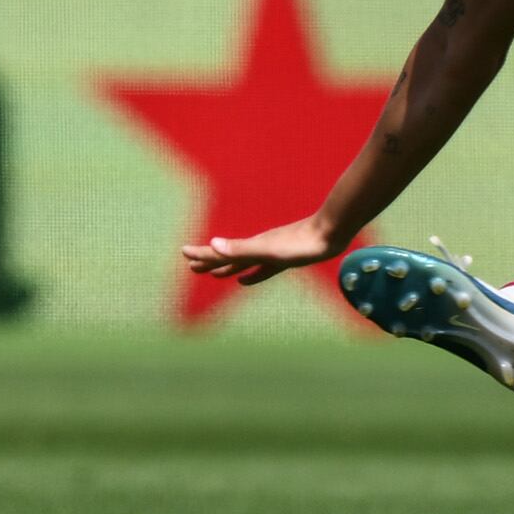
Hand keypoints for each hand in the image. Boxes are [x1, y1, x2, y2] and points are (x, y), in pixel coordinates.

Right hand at [182, 214, 342, 285]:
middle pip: (228, 257)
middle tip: (191, 267)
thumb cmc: (300, 244)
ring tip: (214, 274)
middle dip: (209, 262)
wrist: (329, 233)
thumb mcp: (268, 250)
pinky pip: (260, 270)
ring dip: (226, 268)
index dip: (202, 254)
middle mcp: (257, 249)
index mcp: (251, 248)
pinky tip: (246, 280)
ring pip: (242, 263)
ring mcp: (270, 254)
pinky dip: (249, 275)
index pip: (220, 252)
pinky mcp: (284, 259)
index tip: (184, 253)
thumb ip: (241, 249)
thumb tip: (212, 244)